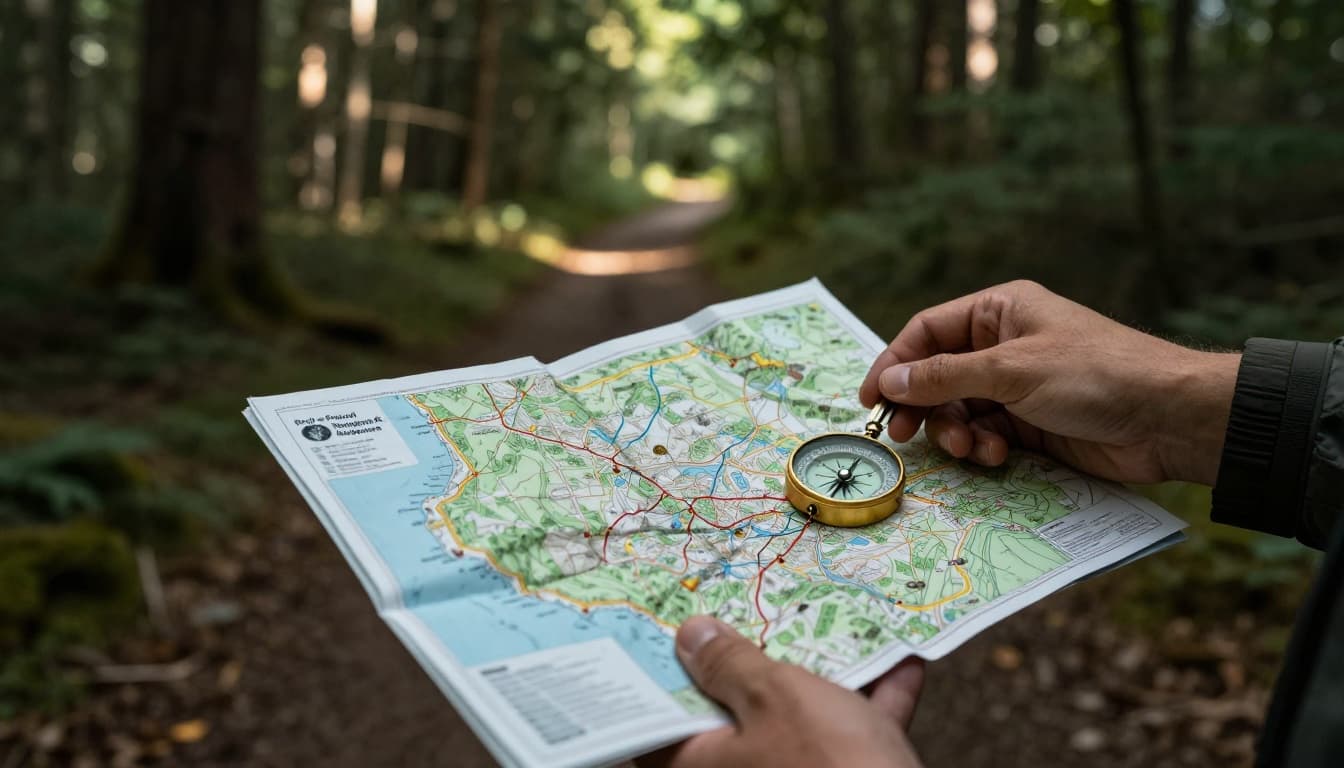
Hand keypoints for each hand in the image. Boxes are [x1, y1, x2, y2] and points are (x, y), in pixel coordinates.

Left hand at [641, 616, 924, 767]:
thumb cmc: (828, 762)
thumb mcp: (775, 697)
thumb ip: (731, 664)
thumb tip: (689, 636)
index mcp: (702, 763)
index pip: (664, 714)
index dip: (668, 668)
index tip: (675, 625)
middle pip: (734, 710)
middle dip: (752, 659)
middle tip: (752, 605)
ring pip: (799, 718)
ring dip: (825, 673)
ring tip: (830, 618)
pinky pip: (852, 734)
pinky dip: (875, 700)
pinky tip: (901, 662)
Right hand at [859, 280, 1238, 484]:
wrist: (1167, 419)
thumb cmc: (1095, 375)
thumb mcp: (1012, 370)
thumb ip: (944, 376)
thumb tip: (889, 381)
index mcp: (999, 312)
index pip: (926, 332)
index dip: (894, 364)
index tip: (871, 401)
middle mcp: (1004, 344)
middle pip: (937, 375)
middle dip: (923, 406)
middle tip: (905, 436)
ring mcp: (1018, 385)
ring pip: (959, 409)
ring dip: (956, 432)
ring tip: (971, 448)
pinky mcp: (1032, 423)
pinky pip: (986, 433)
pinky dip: (983, 447)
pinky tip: (998, 455)